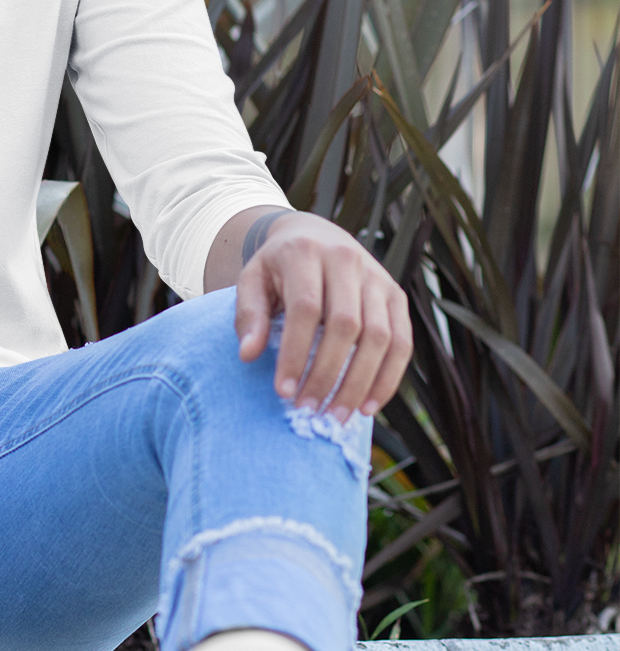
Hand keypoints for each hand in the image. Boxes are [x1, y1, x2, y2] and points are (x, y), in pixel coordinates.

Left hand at [234, 212, 410, 421]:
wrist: (313, 234)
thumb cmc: (277, 266)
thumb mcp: (252, 280)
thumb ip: (249, 315)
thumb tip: (247, 354)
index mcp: (306, 253)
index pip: (306, 309)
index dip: (296, 353)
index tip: (283, 391)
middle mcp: (347, 260)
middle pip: (346, 325)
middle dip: (327, 374)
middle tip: (309, 409)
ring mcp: (377, 278)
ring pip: (380, 337)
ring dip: (360, 383)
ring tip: (338, 416)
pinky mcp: (397, 295)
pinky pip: (402, 342)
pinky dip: (388, 378)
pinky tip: (368, 405)